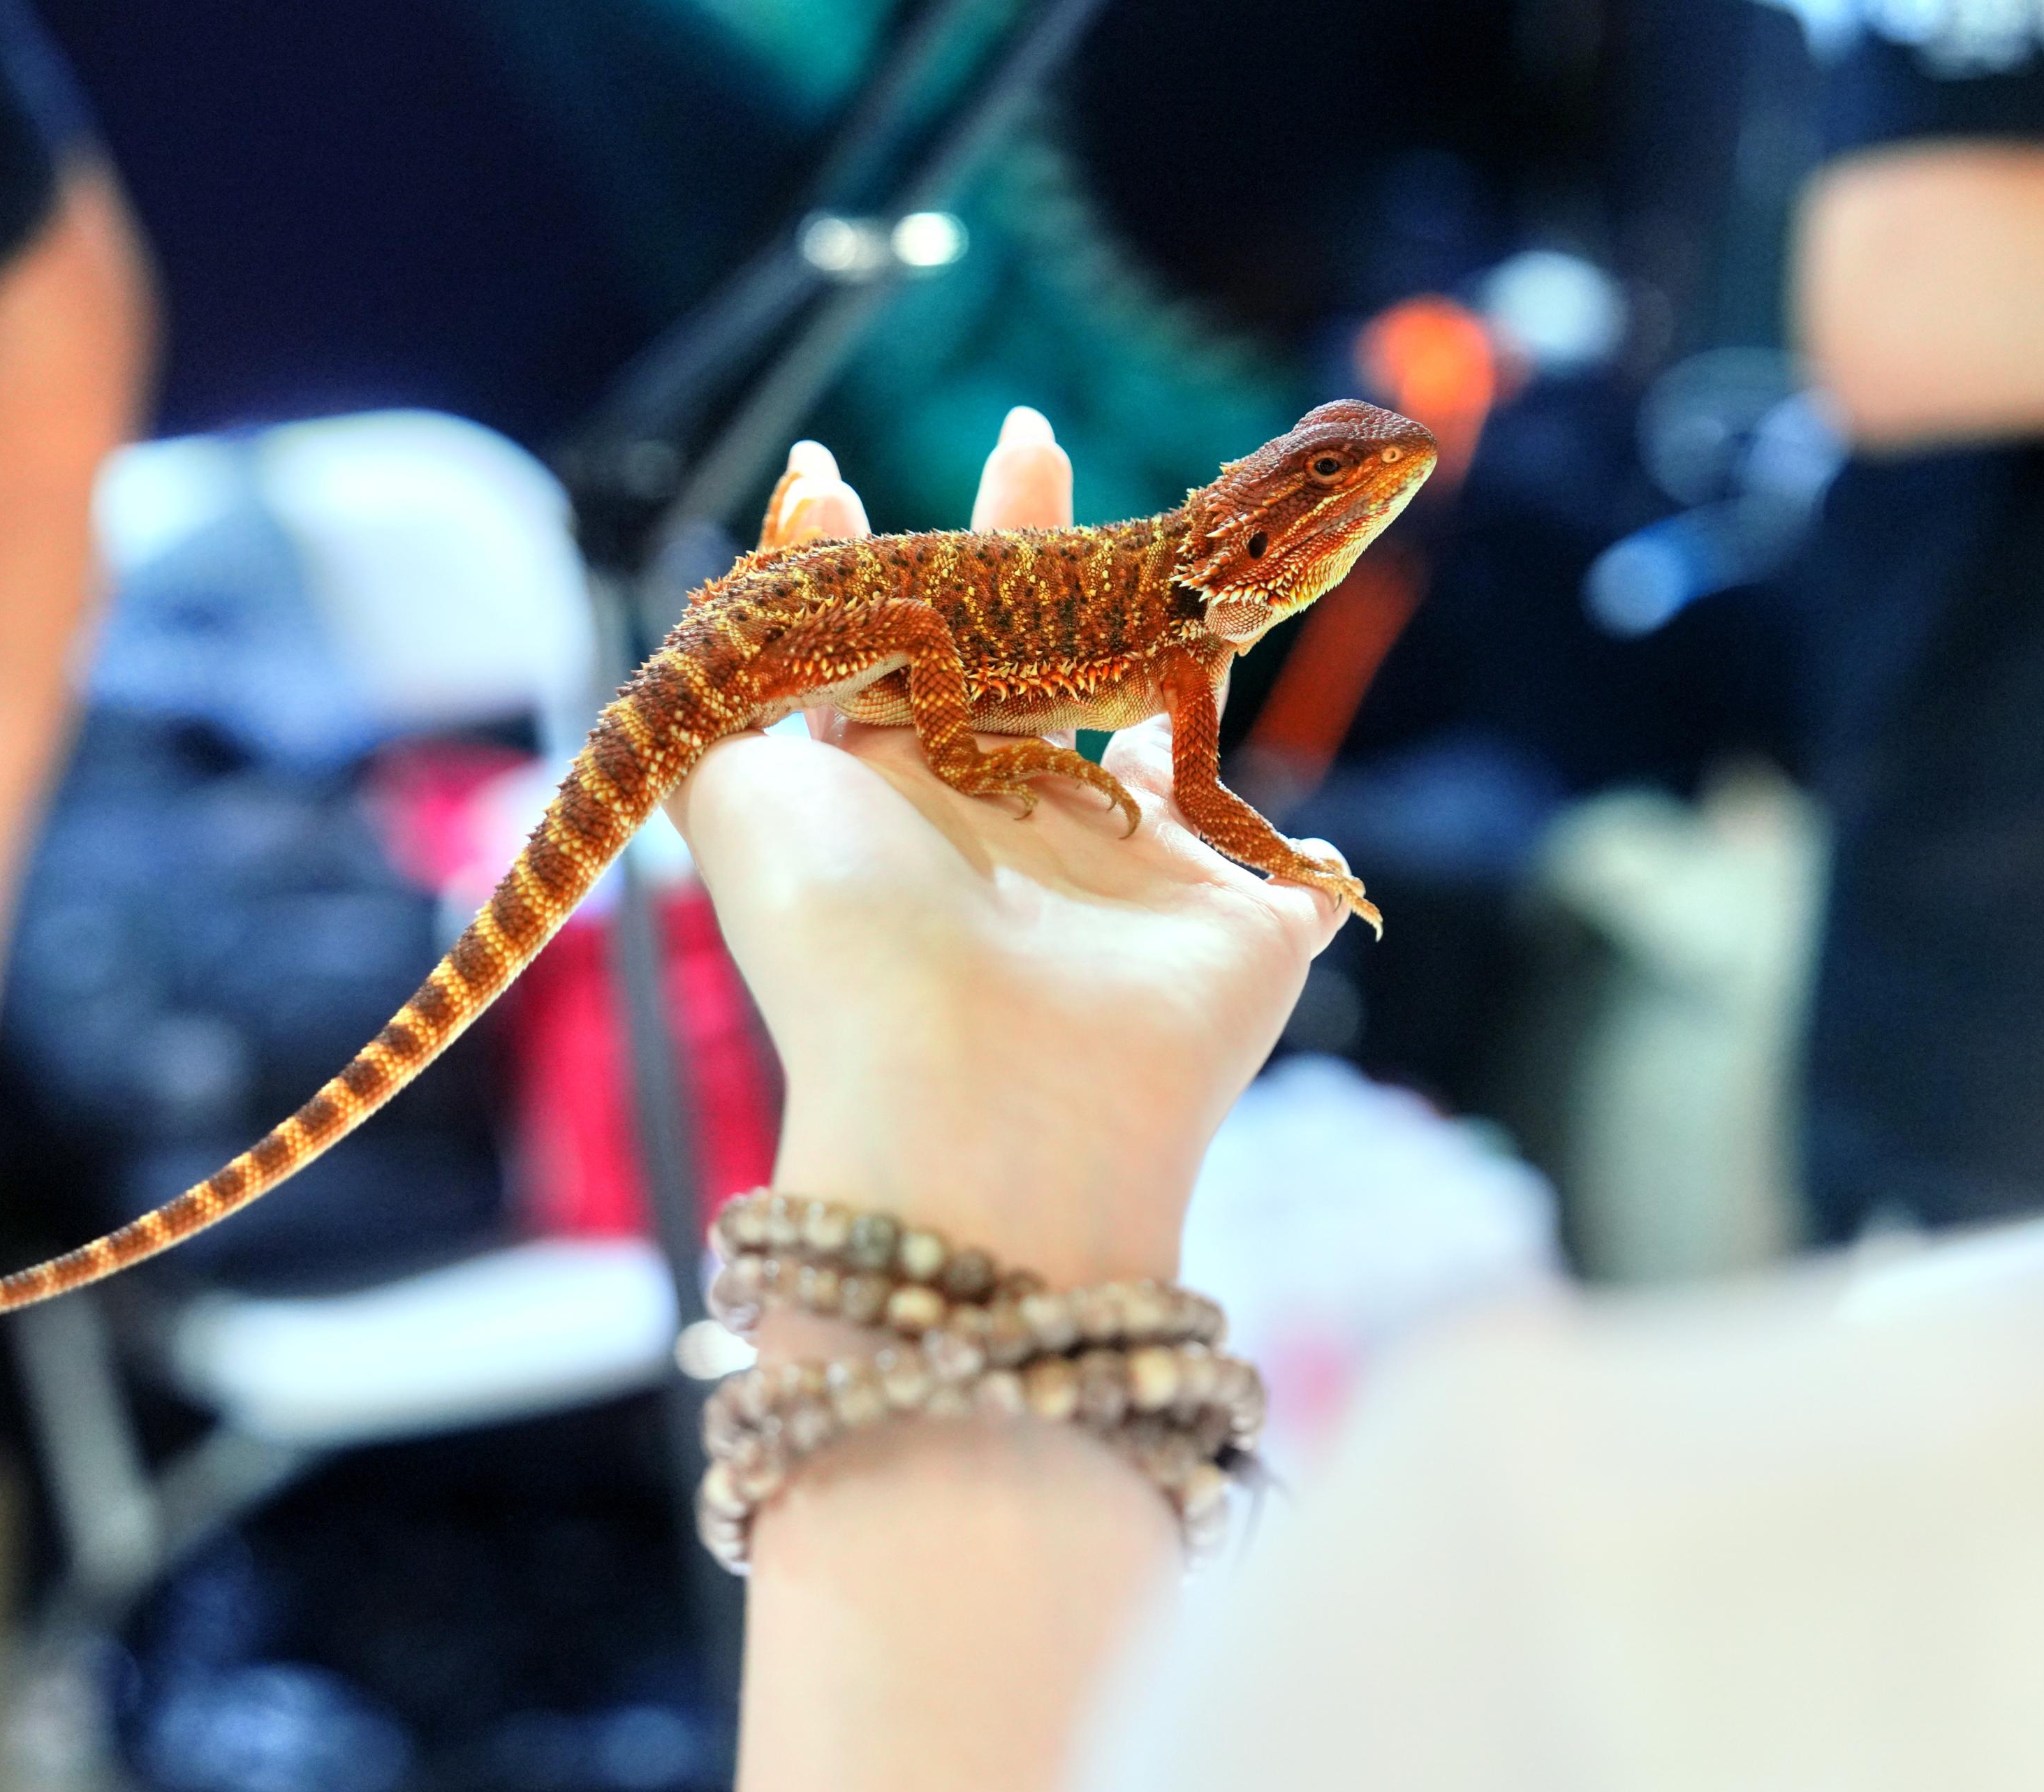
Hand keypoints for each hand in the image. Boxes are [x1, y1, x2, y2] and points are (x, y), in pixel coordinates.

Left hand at [670, 410, 1350, 1285]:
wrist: (973, 1100)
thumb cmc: (844, 935)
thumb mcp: (731, 783)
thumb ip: (743, 667)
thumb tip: (789, 533)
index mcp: (894, 793)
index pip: (890, 651)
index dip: (881, 561)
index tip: (835, 475)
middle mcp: (1007, 829)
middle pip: (1030, 657)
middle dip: (1030, 547)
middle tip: (1026, 439)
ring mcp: (1125, 882)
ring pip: (1164, 737)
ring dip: (1182, 643)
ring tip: (1197, 538)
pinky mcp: (1233, 927)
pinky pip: (1285, 877)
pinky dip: (1307, 862)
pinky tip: (1311, 837)